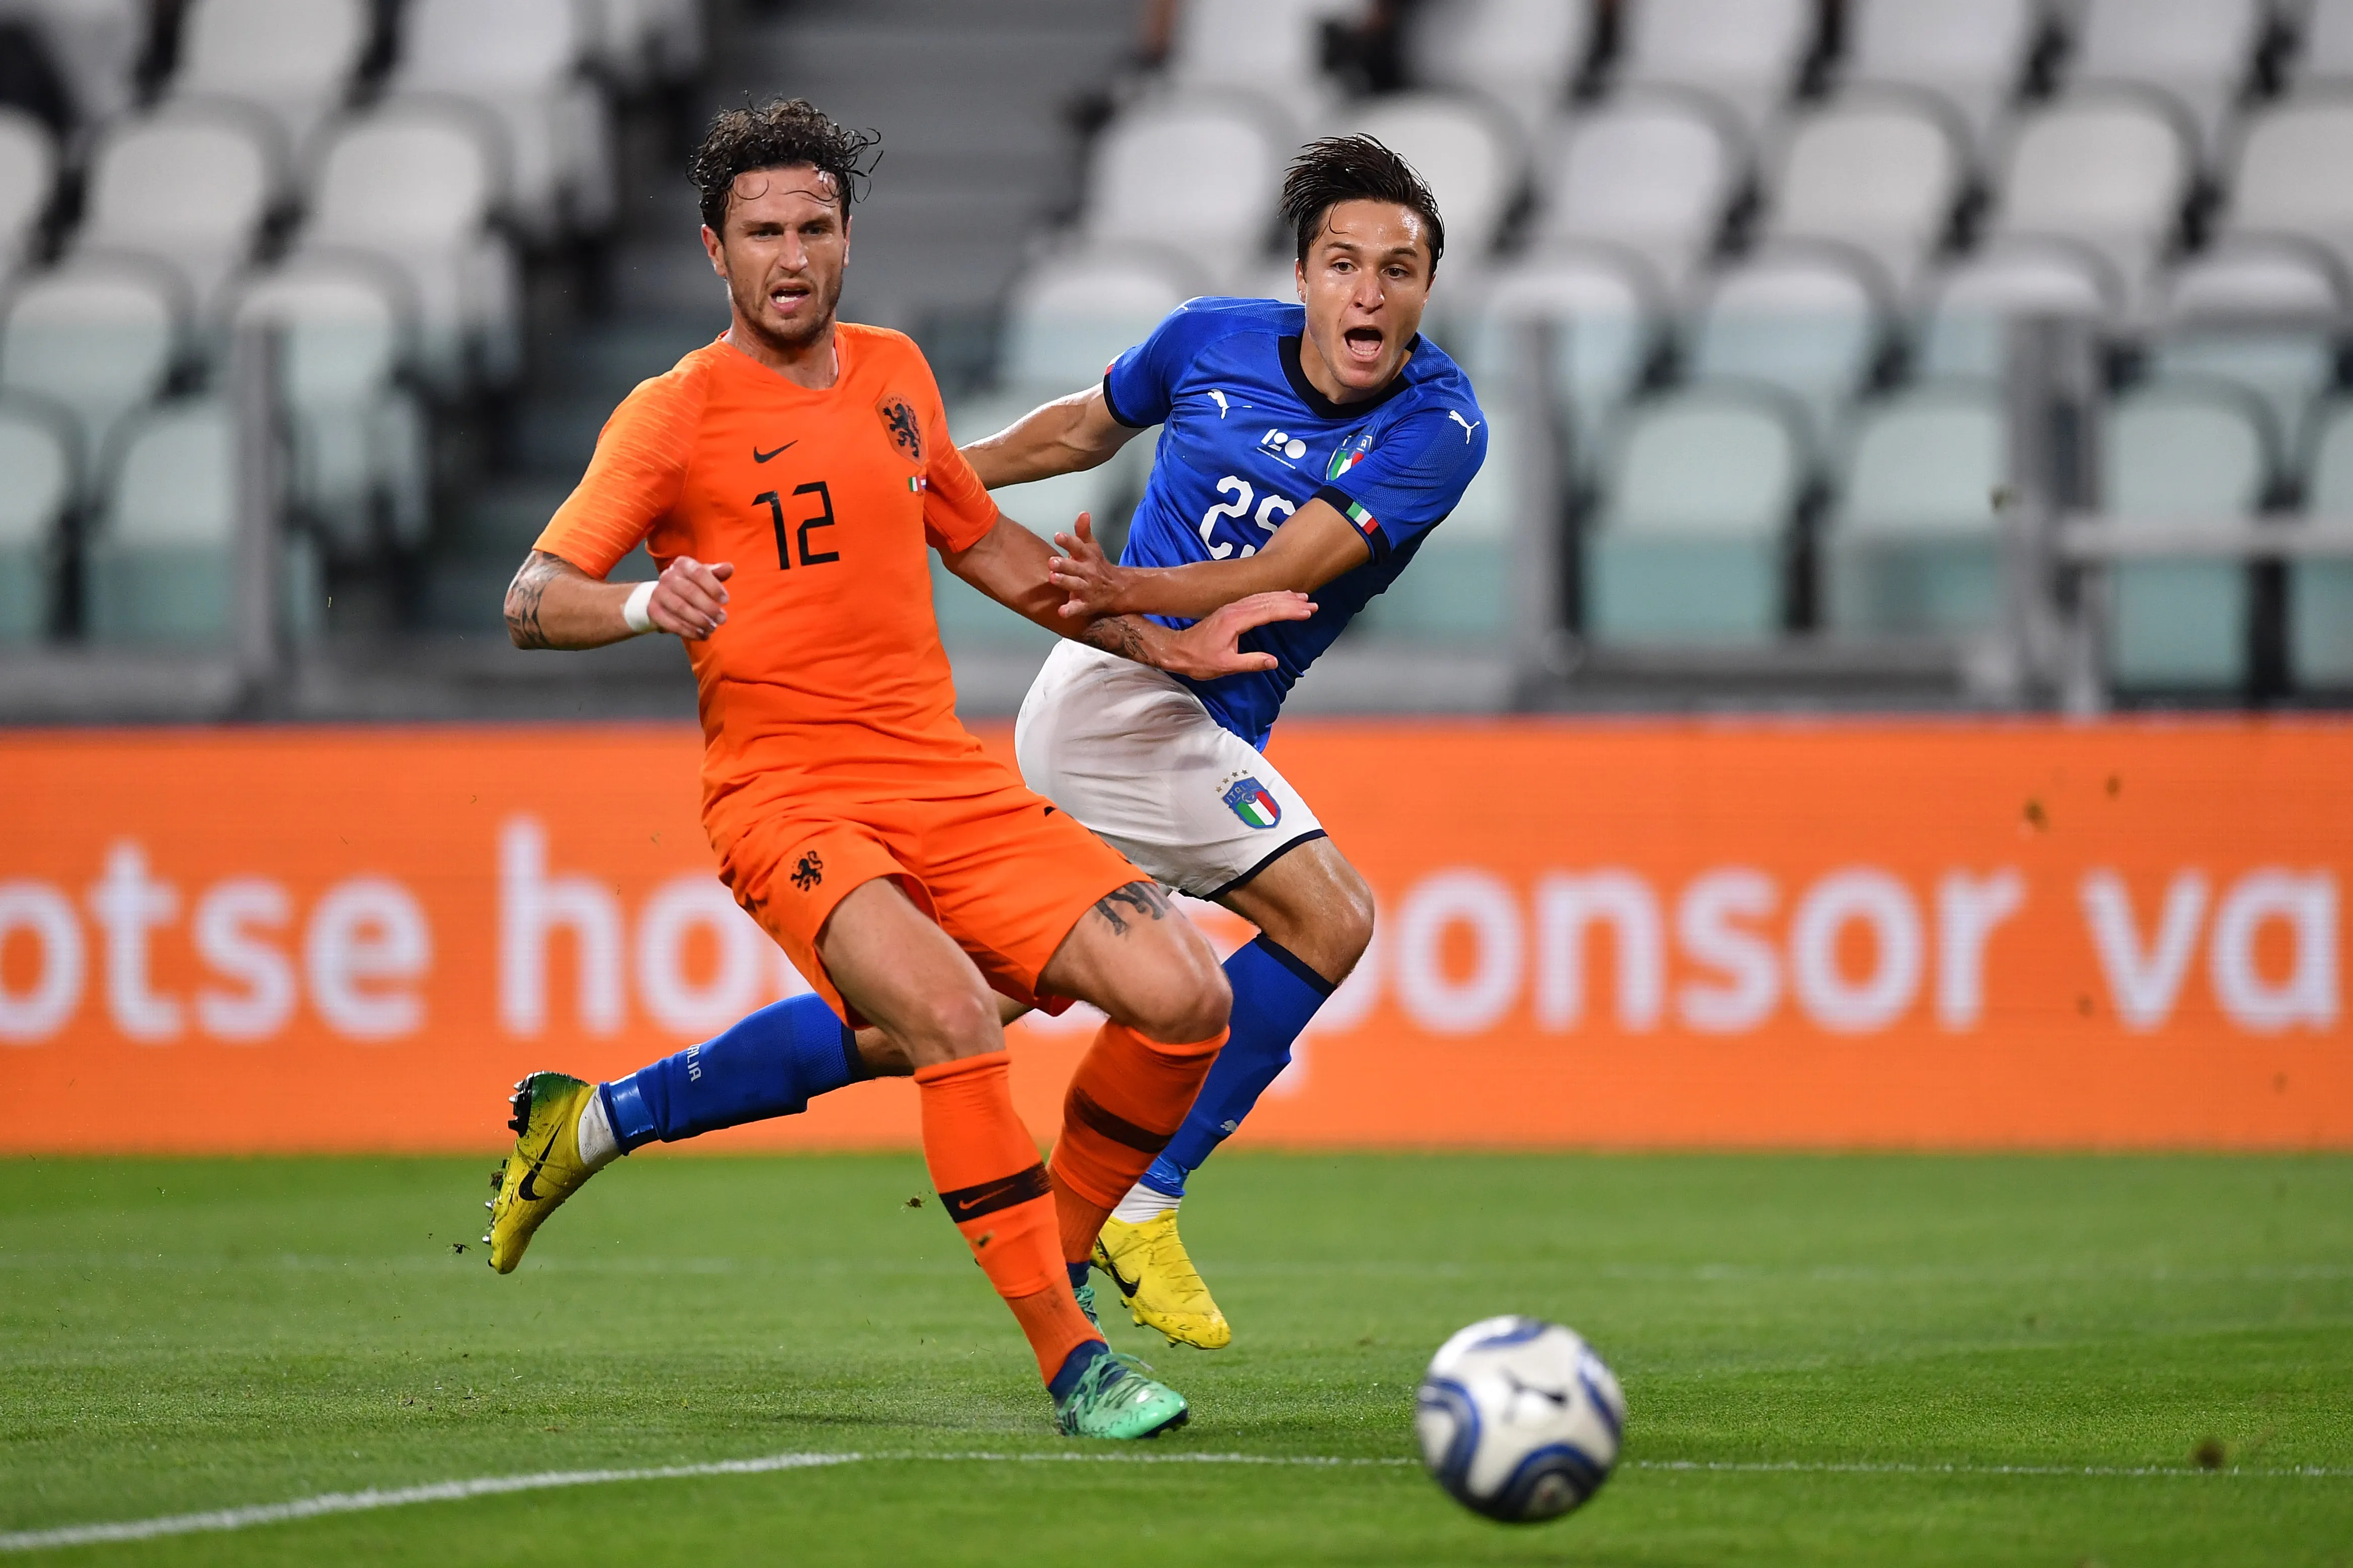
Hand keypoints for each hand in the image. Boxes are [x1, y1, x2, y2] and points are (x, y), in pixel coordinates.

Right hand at [648, 556, 733, 639]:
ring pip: (680, 608)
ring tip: (712, 628)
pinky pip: (671, 623)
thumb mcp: (705, 576)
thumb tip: (729, 568)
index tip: (726, 601)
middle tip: (722, 619)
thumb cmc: (690, 585)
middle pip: (690, 592)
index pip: (699, 572)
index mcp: (683, 564)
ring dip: (699, 621)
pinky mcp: (653, 610)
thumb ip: (717, 573)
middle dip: (709, 607)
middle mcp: (668, 576)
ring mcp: (659, 593)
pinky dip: (688, 631)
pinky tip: (701, 635)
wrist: (664, 597)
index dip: (714, 587)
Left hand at [1048, 513, 1132, 617]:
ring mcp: (1087, 588)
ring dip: (1065, 582)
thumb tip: (1083, 513)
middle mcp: (1088, 572)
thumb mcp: (1092, 547)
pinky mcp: (1086, 604)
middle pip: (1075, 567)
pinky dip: (1070, 610)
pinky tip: (1062, 612)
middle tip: (1052, 561)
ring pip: (1075, 585)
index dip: (1068, 541)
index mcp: (1088, 557)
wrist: (1118, 589)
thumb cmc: (1098, 566)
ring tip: (1053, 578)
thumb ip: (1084, 531)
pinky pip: (1078, 608)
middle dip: (1064, 564)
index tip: (1058, 535)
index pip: (1078, 546)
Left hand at [1160, 591, 1316, 679]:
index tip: (1307, 611)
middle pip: (1268, 601)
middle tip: (1312, 604)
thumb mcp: (1226, 666)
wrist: (1176, 650)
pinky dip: (1270, 598)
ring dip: (1282, 597)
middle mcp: (1234, 610)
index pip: (1268, 612)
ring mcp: (1231, 608)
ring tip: (1301, 598)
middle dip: (1291, 602)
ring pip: (1262, 597)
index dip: (1289, 611)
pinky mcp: (1229, 611)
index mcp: (1235, 621)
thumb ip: (1251, 662)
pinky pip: (1254, 599)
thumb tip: (1274, 661)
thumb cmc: (1198, 659)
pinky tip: (1278, 598)